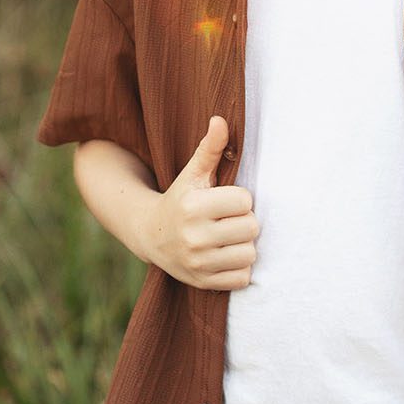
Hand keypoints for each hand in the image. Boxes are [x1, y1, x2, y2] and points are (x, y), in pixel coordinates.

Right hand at [147, 115, 259, 289]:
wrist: (152, 235)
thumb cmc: (181, 198)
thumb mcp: (193, 173)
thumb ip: (210, 148)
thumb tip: (221, 119)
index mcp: (193, 207)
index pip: (245, 201)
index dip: (240, 199)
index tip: (226, 200)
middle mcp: (193, 237)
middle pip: (251, 228)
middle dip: (244, 221)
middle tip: (229, 220)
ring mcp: (197, 264)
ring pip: (249, 254)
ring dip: (244, 245)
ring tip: (229, 238)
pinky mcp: (202, 283)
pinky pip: (242, 278)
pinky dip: (240, 268)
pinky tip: (226, 256)